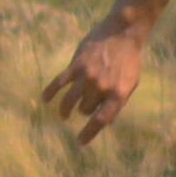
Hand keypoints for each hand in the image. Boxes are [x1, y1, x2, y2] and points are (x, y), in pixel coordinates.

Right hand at [42, 21, 146, 143]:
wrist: (122, 34)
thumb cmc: (129, 60)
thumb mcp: (130, 83)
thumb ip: (118, 102)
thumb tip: (108, 122)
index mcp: (118, 94)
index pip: (101, 121)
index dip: (89, 134)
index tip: (79, 142)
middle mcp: (101, 88)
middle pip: (85, 110)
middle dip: (85, 110)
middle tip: (87, 106)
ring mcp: (87, 76)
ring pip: (70, 101)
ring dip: (65, 110)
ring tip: (64, 114)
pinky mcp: (76, 66)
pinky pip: (58, 83)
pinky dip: (50, 92)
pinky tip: (45, 100)